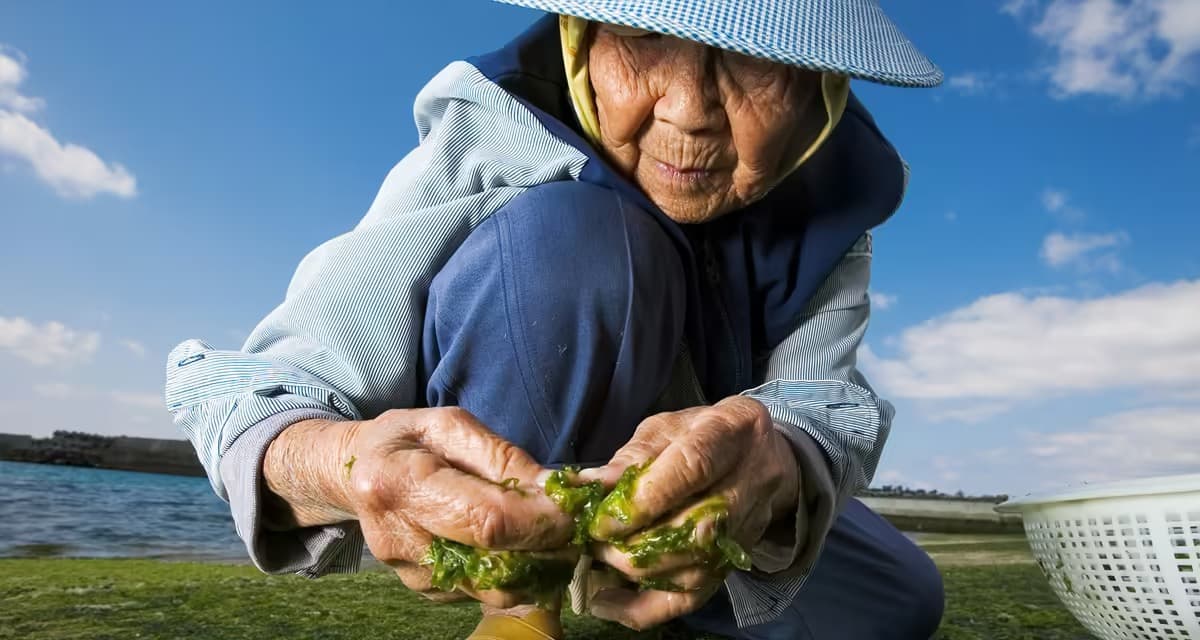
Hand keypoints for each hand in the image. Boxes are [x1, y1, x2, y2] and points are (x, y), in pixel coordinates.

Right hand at [262, 407, 574, 607]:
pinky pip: (483, 592)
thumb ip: (502, 457)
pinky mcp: (424, 592)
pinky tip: (515, 544)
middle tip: (573, 525)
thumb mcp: (451, 426)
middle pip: (495, 565)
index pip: (487, 520)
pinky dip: (511, 572)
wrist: (356, 473)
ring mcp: (409, 574)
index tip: (574, 508)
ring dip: (535, 566)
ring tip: (548, 533)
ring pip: (495, 589)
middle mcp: (399, 539)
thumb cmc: (408, 440)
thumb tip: (555, 489)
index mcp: (401, 484)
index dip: (541, 520)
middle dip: (547, 548)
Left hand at [577, 396, 799, 629]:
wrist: (763, 456)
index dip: (645, 499)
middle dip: (634, 544)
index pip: (692, 468)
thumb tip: (590, 486)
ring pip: (694, 569)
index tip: (602, 520)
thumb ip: (633, 455)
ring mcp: (747, 529)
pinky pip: (693, 597)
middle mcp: (749, 483)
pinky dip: (645, 608)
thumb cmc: (704, 434)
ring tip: (599, 559)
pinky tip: (607, 602)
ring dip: (636, 573)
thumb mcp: (668, 427)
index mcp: (730, 432)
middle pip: (695, 529)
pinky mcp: (734, 562)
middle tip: (593, 541)